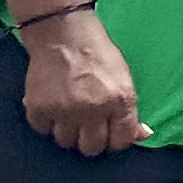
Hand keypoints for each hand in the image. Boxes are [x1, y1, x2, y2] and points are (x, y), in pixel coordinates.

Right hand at [17, 10, 146, 156]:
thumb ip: (131, 110)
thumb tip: (143, 135)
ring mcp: (64, 110)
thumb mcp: (123, 78)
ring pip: (66, 142)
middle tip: (86, 123)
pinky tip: (52, 104)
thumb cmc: (98, 55)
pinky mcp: (39, 109)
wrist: (64, 34)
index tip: (109, 132)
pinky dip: (46, 121)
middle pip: (91, 148)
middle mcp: (93, 109)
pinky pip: (43, 130)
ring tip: (68, 110)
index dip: (114, 139)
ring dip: (67, 130)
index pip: (120, 141)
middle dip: (89, 139)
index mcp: (120, 101)